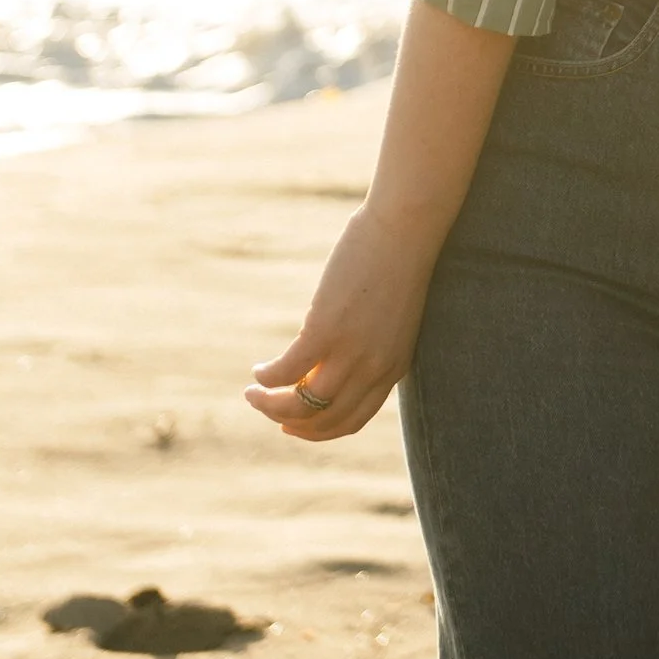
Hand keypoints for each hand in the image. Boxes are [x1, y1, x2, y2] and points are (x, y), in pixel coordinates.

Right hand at [245, 203, 443, 443]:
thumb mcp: (391, 316)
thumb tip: (328, 352)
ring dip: (270, 407)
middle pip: (325, 419)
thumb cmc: (399, 262)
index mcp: (393, 368)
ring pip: (302, 405)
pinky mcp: (326, 330)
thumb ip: (369, 341)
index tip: (295, 424)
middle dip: (290, 422)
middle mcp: (373, 368)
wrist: (406, 228)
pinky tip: (258, 371)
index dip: (320, 430)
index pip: (353, 419)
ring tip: (252, 395)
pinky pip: (287, 370)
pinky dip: (267, 378)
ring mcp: (351, 352)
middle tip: (269, 412)